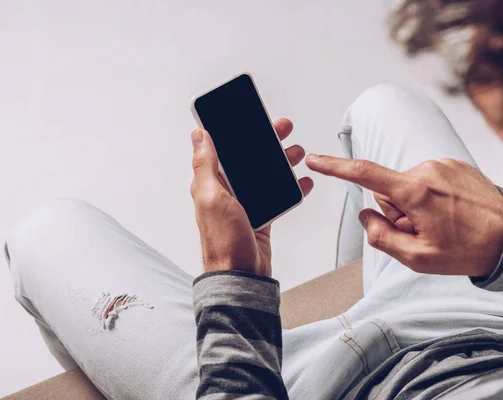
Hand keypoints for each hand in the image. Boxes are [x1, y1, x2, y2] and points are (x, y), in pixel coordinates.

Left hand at [190, 119, 312, 276]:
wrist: (242, 275)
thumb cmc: (224, 241)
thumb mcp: (212, 197)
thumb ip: (206, 165)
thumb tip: (198, 135)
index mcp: (211, 182)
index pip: (223, 148)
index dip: (237, 131)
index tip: (253, 117)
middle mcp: (227, 191)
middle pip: (248, 158)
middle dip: (267, 142)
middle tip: (284, 128)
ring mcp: (245, 204)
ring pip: (266, 174)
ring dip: (282, 161)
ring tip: (297, 152)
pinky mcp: (261, 216)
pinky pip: (277, 195)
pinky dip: (290, 186)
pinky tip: (302, 180)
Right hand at [306, 155, 502, 276]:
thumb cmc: (468, 250)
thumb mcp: (418, 258)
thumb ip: (382, 237)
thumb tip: (366, 216)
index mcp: (415, 191)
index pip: (364, 174)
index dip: (335, 167)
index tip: (314, 159)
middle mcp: (427, 170)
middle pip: (387, 191)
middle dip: (396, 212)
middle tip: (423, 232)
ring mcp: (442, 165)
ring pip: (406, 186)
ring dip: (414, 205)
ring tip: (441, 224)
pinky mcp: (454, 165)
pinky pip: (426, 180)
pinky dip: (430, 197)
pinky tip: (451, 213)